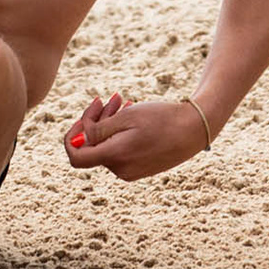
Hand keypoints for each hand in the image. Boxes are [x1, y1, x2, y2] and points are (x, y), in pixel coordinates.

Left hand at [63, 90, 209, 181]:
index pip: (76, 157)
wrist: (195, 129)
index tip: (82, 117)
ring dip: (110, 122)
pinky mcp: (141, 168)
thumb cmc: (161, 119)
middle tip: (112, 97)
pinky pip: (121, 150)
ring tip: (124, 101)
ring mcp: (131, 171)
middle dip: (97, 119)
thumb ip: (96, 130)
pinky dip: (121, 133)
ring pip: (107, 145)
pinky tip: (132, 114)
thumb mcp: (125, 118)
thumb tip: (78, 140)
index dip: (72, 136)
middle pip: (94, 146)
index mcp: (114, 157)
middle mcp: (120, 169)